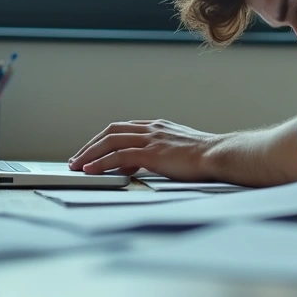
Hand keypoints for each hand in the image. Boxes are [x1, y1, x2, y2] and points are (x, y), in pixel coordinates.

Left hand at [68, 119, 219, 179]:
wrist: (220, 154)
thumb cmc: (207, 156)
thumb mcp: (181, 150)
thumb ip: (162, 153)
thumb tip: (147, 164)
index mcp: (159, 126)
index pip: (124, 128)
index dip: (105, 139)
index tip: (94, 150)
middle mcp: (152, 128)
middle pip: (112, 131)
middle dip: (91, 145)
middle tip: (78, 158)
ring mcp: (151, 139)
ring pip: (110, 141)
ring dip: (89, 153)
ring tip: (76, 165)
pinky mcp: (151, 153)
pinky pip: (118, 156)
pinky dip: (101, 162)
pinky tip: (91, 170)